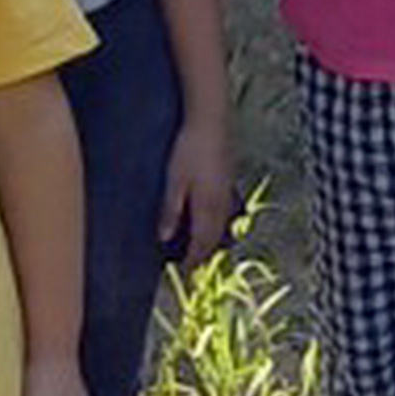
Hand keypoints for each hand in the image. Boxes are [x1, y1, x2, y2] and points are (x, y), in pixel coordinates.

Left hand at [157, 118, 236, 269]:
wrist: (211, 121)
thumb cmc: (190, 150)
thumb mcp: (174, 181)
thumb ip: (171, 211)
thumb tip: (165, 238)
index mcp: (208, 208)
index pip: (202, 244)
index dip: (193, 261)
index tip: (184, 274)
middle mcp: (222, 204)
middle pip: (214, 238)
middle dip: (204, 254)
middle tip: (192, 266)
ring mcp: (228, 191)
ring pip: (222, 226)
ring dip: (211, 240)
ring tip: (199, 247)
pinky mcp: (229, 180)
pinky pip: (224, 212)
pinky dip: (216, 223)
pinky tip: (207, 219)